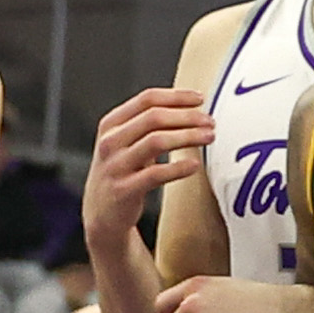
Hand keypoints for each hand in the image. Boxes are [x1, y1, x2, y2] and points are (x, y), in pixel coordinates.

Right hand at [83, 86, 213, 290]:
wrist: (102, 215)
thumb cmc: (122, 173)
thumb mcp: (125, 143)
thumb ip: (148, 125)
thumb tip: (191, 108)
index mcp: (111, 125)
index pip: (147, 99)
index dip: (177, 97)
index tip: (200, 99)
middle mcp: (110, 142)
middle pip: (154, 117)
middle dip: (187, 117)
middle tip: (210, 121)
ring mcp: (115, 166)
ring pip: (156, 141)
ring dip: (188, 136)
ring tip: (209, 137)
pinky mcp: (123, 190)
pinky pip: (155, 174)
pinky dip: (178, 167)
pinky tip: (195, 165)